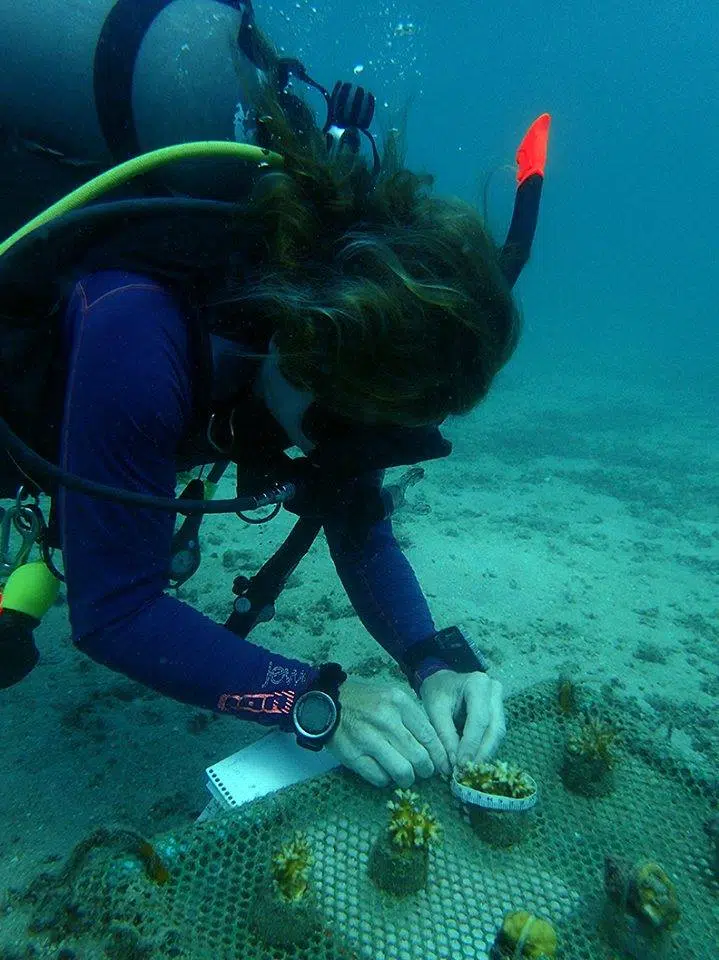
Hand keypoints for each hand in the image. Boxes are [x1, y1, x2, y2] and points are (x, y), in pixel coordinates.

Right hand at [326, 677, 450, 787]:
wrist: (327, 701)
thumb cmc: (366, 700)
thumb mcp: (392, 697)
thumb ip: (413, 717)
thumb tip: (436, 747)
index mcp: (399, 702)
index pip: (429, 736)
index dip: (440, 755)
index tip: (444, 766)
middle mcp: (386, 720)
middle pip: (419, 757)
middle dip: (426, 770)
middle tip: (423, 771)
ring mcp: (368, 739)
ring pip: (402, 771)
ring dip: (408, 778)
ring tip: (405, 776)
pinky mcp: (353, 756)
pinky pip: (380, 778)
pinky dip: (386, 780)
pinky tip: (384, 772)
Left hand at [419, 670, 505, 767]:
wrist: (442, 681)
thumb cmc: (437, 692)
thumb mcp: (435, 710)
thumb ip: (444, 736)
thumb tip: (452, 765)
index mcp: (478, 683)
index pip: (479, 719)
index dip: (471, 744)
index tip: (460, 765)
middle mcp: (494, 691)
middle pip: (495, 728)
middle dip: (482, 753)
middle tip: (467, 772)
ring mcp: (499, 701)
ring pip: (498, 733)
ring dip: (485, 754)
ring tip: (469, 771)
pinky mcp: (499, 713)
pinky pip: (495, 735)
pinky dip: (484, 749)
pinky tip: (473, 762)